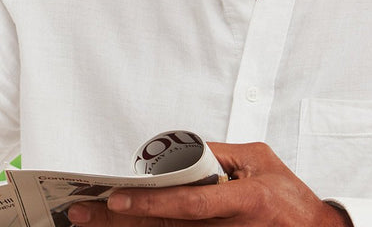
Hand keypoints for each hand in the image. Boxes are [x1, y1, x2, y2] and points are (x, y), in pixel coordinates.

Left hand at [67, 141, 352, 225]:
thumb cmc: (288, 193)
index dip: (153, 204)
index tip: (118, 198)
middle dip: (121, 223)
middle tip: (83, 214)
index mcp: (245, 201)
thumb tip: (181, 152)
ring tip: (93, 222)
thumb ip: (220, 154)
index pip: (191, 204)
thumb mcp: (259, 158)